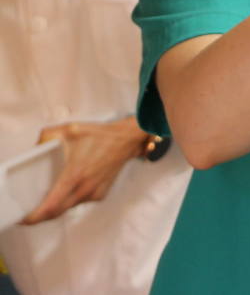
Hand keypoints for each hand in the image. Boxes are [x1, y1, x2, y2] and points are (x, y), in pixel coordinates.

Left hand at [22, 117, 147, 223]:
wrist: (127, 139)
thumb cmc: (100, 135)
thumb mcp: (70, 129)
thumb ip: (47, 136)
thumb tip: (36, 147)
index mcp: (74, 176)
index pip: (50, 206)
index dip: (34, 217)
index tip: (24, 218)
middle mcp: (84, 189)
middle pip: (56, 212)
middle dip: (41, 214)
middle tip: (30, 209)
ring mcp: (94, 193)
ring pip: (68, 207)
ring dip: (57, 206)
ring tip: (50, 195)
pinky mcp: (100, 194)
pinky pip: (80, 202)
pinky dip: (71, 199)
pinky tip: (71, 187)